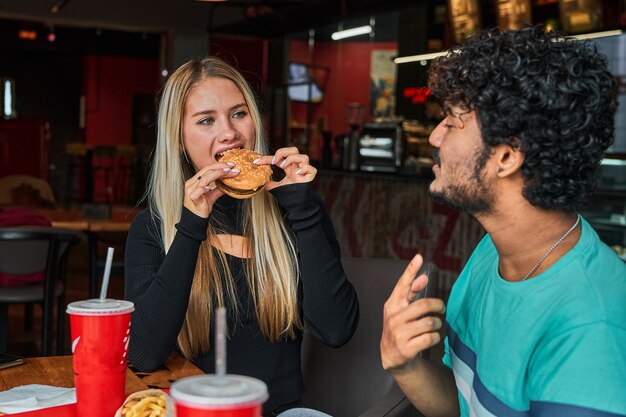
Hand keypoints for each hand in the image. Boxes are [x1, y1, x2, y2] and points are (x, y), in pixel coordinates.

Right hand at [183, 162, 238, 217]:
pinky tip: (211, 187)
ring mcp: (190, 190)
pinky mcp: (192, 198)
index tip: (231, 165)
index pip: (207, 168)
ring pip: (203, 179)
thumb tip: (229, 183)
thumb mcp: (212, 196)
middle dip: (220, 167)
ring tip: (227, 173)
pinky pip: (197, 191)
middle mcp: (191, 183)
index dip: (219, 165)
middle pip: (206, 170)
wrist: (195, 220)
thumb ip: (219, 189)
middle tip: (232, 167)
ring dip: (217, 174)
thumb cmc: (201, 207)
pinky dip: (204, 188)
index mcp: (195, 180)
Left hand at [254, 147, 316, 190]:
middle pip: (294, 150)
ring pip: (304, 157)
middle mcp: (297, 167)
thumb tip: (264, 183)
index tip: (257, 162)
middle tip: (275, 160)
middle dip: (284, 151)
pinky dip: (304, 169)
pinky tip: (297, 174)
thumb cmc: (290, 194)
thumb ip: (271, 184)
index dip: (267, 158)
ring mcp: (304, 171)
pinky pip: (311, 169)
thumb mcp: (277, 188)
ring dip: (293, 159)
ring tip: (285, 166)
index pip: (278, 158)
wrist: (299, 205)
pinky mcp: (310, 177)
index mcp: (289, 167)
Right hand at [380, 253, 445, 371]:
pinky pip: (430, 337)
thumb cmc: (400, 329)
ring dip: (437, 323)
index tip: (419, 257)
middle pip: (423, 305)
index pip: (402, 285)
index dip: (411, 271)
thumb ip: (411, 294)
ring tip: (436, 325)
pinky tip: (432, 337)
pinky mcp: (406, 348)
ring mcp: (399, 333)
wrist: (392, 357)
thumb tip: (423, 277)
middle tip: (441, 308)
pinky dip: (436, 337)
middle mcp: (394, 318)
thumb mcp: (401, 310)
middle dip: (437, 305)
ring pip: (429, 322)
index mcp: (392, 305)